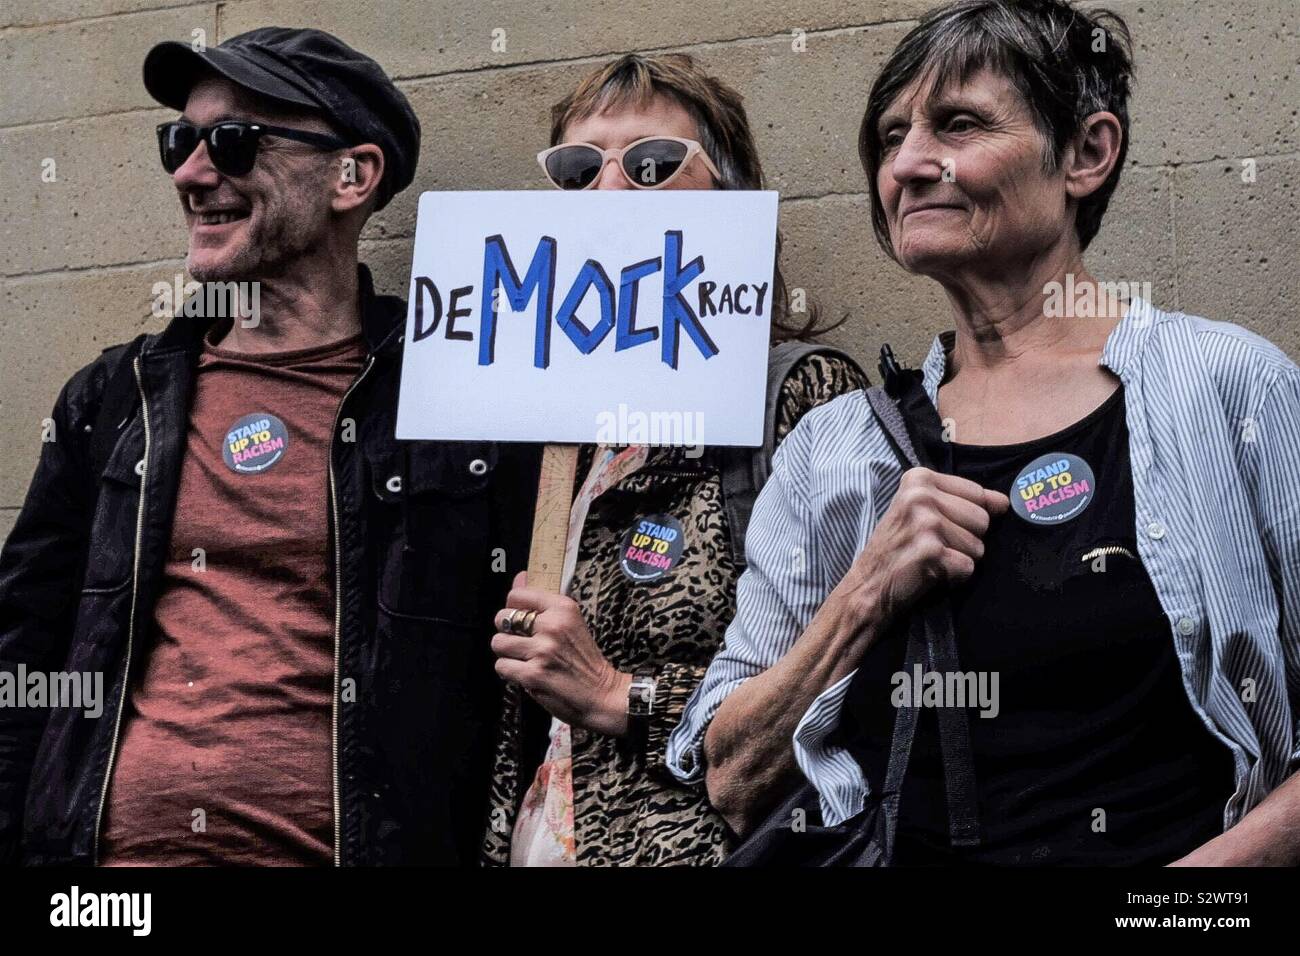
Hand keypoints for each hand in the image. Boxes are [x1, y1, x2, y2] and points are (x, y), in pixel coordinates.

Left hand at [491, 571, 632, 735]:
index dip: (513, 607)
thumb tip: (520, 577)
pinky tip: (526, 673)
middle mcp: (552, 625)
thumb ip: (542, 601)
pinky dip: (510, 672)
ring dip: (508, 654)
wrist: (602, 694)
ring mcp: (542, 650)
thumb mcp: (570, 622)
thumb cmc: (584, 659)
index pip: (518, 595)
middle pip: (503, 618)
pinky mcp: (533, 674)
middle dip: (507, 631)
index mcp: (563, 607)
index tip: (519, 617)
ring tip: (524, 659)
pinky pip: (502, 666)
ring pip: (498, 643)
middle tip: (523, 642)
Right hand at [845, 467, 1008, 626]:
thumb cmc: (898, 547)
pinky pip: (969, 567)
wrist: (867, 586)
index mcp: (919, 478)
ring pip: (979, 546)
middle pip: (982, 520)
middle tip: (933, 546)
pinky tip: (930, 573)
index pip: (978, 494)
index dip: (966, 518)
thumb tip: (1004, 502)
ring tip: (931, 559)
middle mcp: (920, 495)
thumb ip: (964, 501)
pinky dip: (954, 577)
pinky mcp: (930, 552)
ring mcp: (925, 523)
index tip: (938, 527)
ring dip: (959, 559)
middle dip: (966, 540)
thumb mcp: (922, 511)